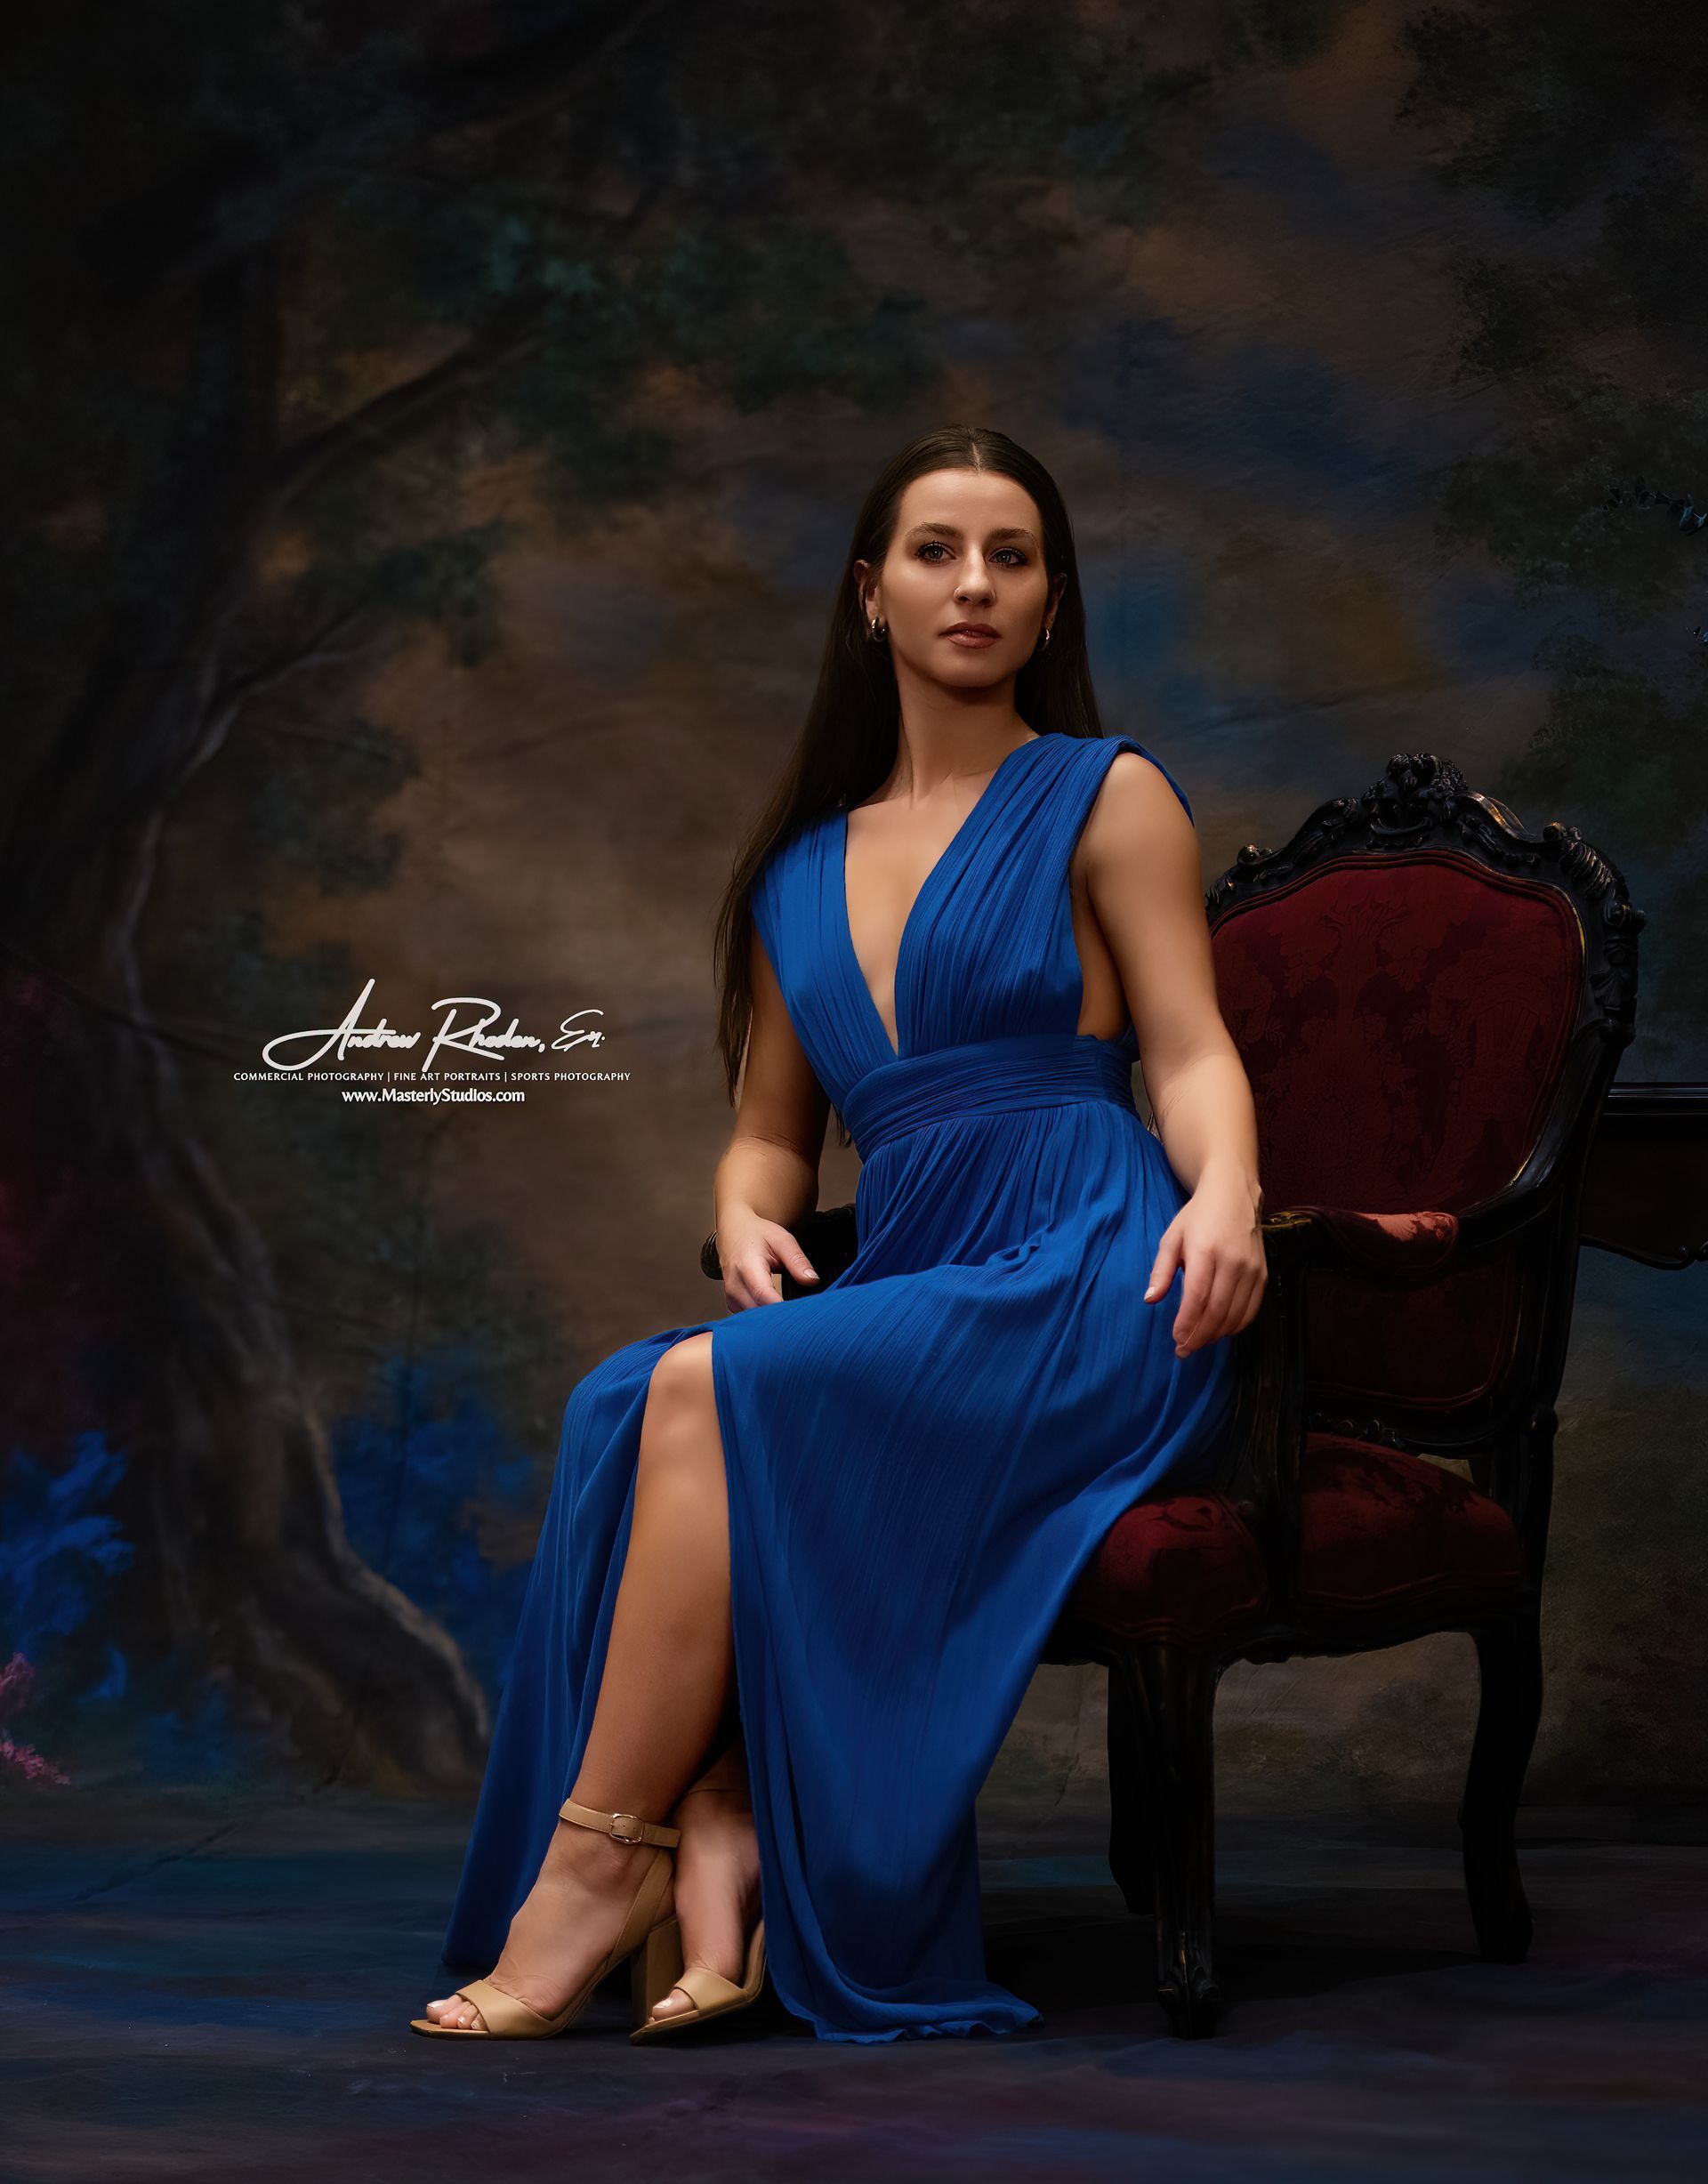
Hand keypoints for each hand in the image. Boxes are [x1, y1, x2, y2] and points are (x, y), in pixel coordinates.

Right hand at [716, 1211, 820, 1311]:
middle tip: (803, 1312)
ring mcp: (731, 1296)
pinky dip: (764, 1316)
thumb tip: (812, 1280)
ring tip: (792, 1311)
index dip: (784, 1309)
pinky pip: (750, 1317)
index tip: (803, 1312)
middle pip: (759, 1312)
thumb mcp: (782, 1240)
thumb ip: (797, 1260)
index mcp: (748, 1267)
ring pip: (754, 1319)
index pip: (765, 1297)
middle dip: (782, 1316)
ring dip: (773, 1318)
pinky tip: (777, 1310)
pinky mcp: (732, 1303)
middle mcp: (735, 1285)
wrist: (733, 1231)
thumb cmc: (757, 1234)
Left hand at [1143, 1167, 1265, 1356]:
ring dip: (1216, 1335)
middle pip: (1217, 1312)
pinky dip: (1235, 1326)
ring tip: (1198, 1342)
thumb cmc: (1197, 1217)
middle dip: (1199, 1337)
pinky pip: (1251, 1310)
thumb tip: (1150, 1300)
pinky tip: (1219, 1331)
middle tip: (1183, 1351)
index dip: (1186, 1324)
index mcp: (1205, 1251)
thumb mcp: (1171, 1238)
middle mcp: (1232, 1262)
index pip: (1197, 1298)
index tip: (1176, 1340)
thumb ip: (1161, 1271)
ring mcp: (1251, 1269)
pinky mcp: (1263, 1274)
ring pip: (1235, 1315)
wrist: (1234, 1193)